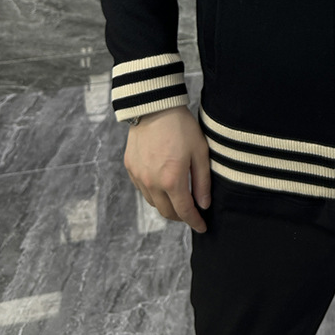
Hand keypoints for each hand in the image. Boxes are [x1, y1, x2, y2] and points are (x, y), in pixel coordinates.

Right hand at [124, 106, 211, 233]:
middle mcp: (152, 183)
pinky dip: (154, 193)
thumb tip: (204, 204)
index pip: (185, 211)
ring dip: (167, 205)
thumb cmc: (181, 127)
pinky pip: (143, 189)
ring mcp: (139, 177)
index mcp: (172, 180)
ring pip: (154, 202)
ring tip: (179, 199)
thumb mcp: (199, 152)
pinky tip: (163, 185)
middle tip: (192, 213)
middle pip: (167, 212)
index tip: (202, 227)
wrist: (154, 107)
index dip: (195, 222)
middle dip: (181, 216)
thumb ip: (202, 181)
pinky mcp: (130, 168)